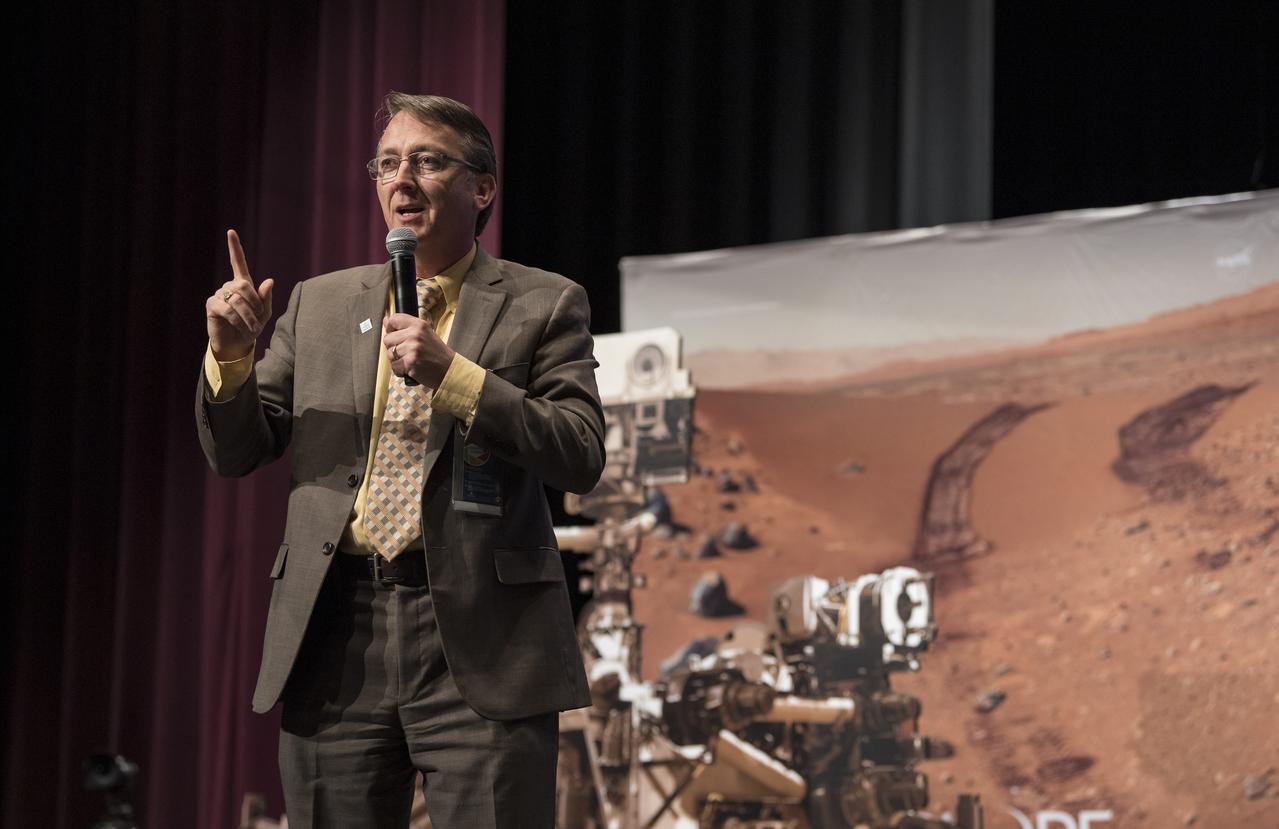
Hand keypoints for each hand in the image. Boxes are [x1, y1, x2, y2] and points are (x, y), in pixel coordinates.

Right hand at [206, 229, 275, 360]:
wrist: (237, 344)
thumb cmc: (252, 326)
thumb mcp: (264, 313)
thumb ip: (266, 298)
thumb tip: (269, 280)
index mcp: (243, 284)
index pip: (238, 262)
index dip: (235, 248)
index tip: (231, 232)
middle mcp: (229, 286)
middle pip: (244, 286)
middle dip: (255, 304)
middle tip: (259, 320)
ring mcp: (219, 294)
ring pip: (237, 300)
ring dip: (248, 317)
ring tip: (252, 328)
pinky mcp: (212, 305)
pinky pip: (228, 310)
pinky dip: (238, 320)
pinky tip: (241, 328)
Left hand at [384, 313, 454, 387]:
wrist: (449, 370)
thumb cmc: (436, 353)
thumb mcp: (425, 334)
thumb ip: (406, 327)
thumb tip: (386, 320)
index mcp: (419, 324)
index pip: (393, 320)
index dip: (390, 329)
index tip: (396, 335)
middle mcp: (415, 334)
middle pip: (387, 339)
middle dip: (393, 347)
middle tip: (407, 352)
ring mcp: (412, 348)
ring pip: (389, 353)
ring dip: (397, 360)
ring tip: (410, 360)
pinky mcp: (410, 362)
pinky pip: (394, 366)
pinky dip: (400, 370)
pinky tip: (410, 369)